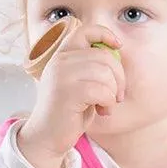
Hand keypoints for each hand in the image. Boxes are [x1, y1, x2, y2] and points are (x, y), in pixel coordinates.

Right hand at [18, 21, 124, 167]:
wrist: (47, 136)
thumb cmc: (68, 112)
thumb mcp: (79, 84)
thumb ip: (92, 67)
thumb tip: (117, 54)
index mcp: (62, 55)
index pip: (86, 30)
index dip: (105, 34)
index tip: (118, 46)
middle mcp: (60, 61)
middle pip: (104, 57)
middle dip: (119, 78)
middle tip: (117, 96)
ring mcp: (62, 75)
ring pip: (105, 74)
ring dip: (113, 93)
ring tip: (106, 106)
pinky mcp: (68, 92)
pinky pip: (102, 91)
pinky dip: (108, 103)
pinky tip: (102, 111)